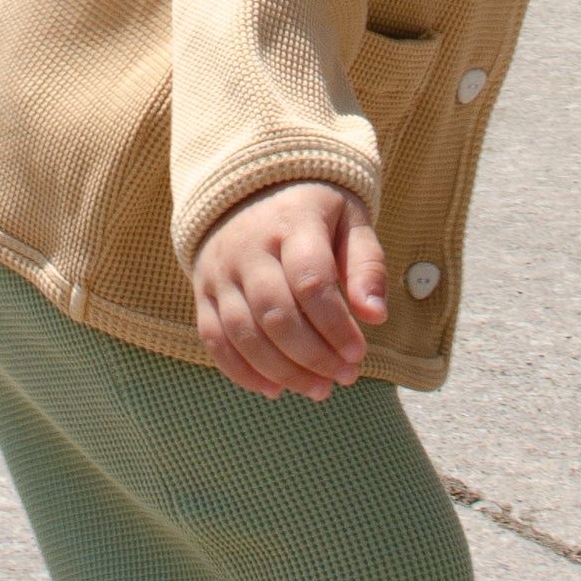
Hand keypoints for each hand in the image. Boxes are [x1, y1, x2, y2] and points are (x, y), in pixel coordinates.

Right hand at [192, 181, 387, 400]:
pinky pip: (213, 339)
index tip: (358, 353)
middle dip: (312, 355)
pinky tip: (274, 389)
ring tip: (318, 389)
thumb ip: (367, 266)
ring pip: (242, 332)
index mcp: (292, 222)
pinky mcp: (204, 291)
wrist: (248, 190)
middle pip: (274, 313)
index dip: (335, 325)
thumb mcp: (350, 222)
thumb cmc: (313, 213)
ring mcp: (220, 271)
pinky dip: (241, 372)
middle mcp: (248, 247)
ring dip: (281, 371)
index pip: (310, 281)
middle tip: (345, 377)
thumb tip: (376, 316)